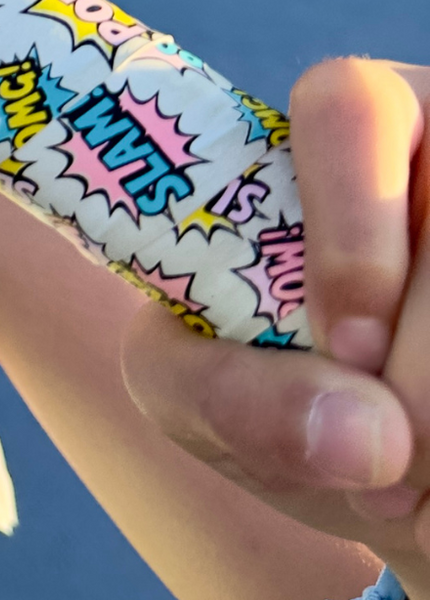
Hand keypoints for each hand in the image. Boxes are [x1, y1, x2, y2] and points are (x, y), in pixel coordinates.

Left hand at [124, 57, 429, 599]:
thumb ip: (226, 394)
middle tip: (378, 475)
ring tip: (413, 492)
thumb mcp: (192, 387)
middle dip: (415, 382)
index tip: (340, 348)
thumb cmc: (265, 387)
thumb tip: (360, 436)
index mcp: (339, 128)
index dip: (352, 237)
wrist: (374, 465)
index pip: (352, 107)